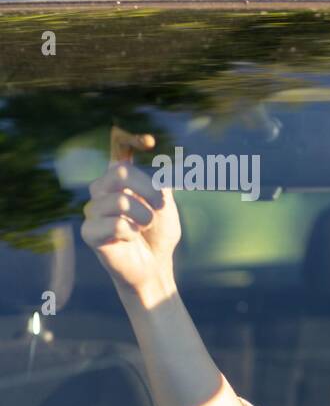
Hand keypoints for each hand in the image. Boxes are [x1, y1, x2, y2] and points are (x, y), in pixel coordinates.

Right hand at [81, 127, 180, 299]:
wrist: (155, 265)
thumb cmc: (158, 234)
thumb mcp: (165, 206)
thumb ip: (159, 184)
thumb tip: (158, 171)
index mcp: (118, 181)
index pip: (118, 153)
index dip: (130, 141)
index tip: (149, 141)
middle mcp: (101, 191)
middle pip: (120, 174)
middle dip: (149, 190)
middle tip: (161, 206)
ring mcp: (92, 211)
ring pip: (119, 201)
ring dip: (143, 216)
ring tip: (145, 226)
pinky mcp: (89, 232)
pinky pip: (114, 224)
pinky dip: (131, 232)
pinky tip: (130, 239)